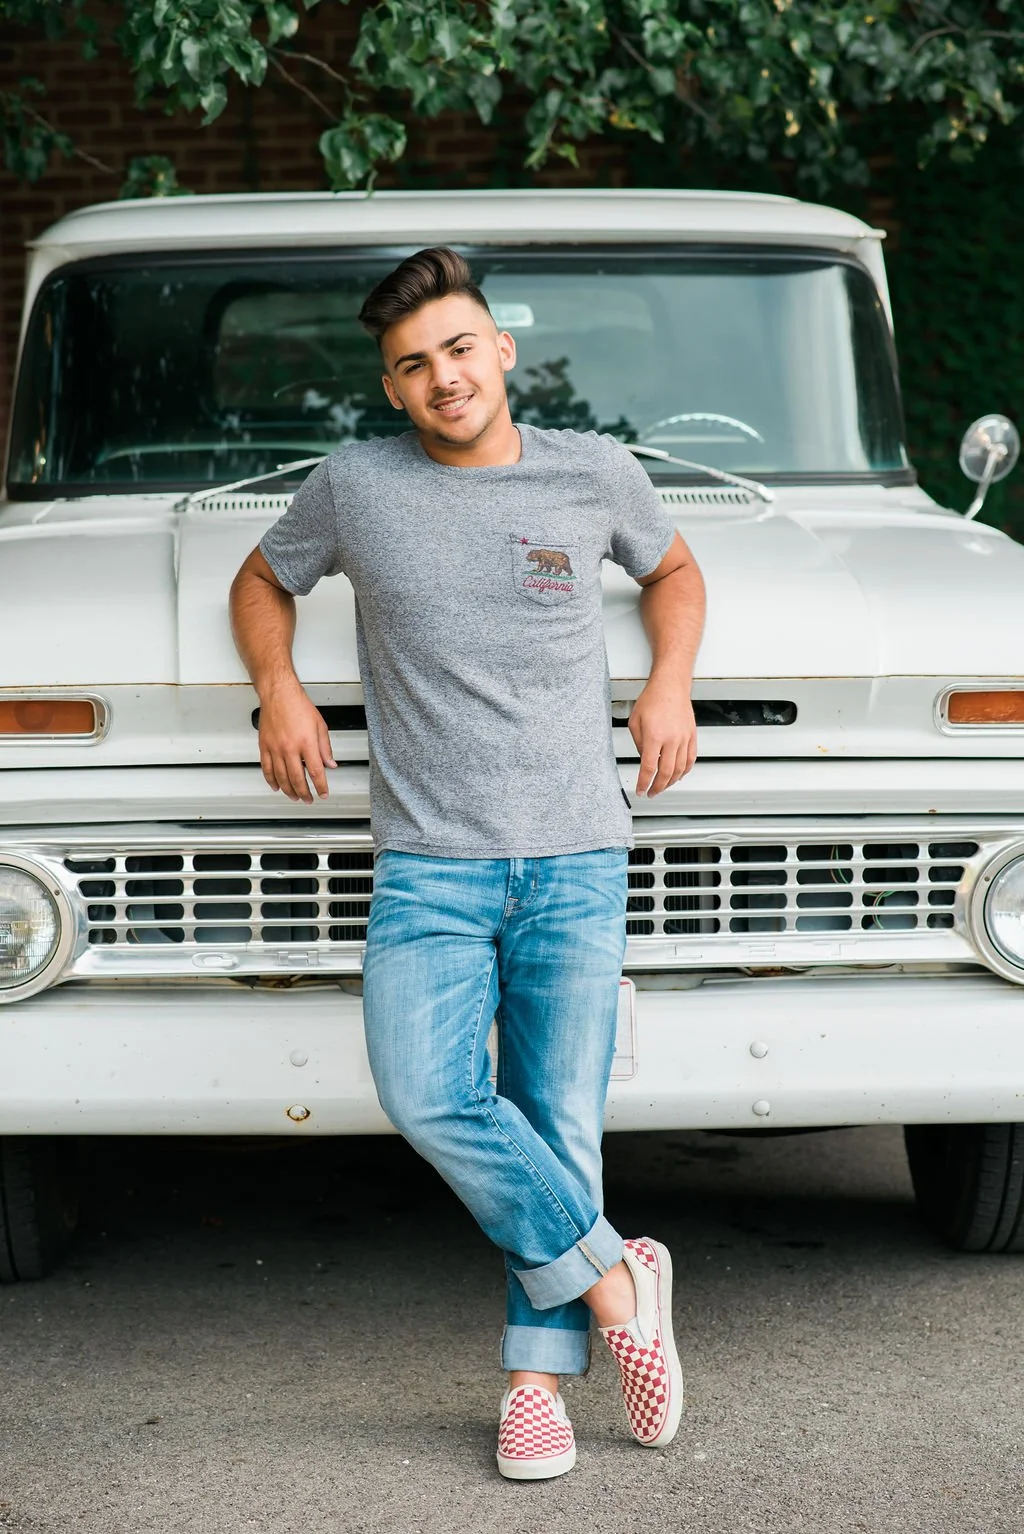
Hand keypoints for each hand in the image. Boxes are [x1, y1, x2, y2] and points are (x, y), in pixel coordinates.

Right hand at [258, 682, 335, 802]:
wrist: (279, 694)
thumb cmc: (299, 706)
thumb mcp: (320, 726)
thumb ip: (325, 748)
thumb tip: (330, 764)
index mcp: (306, 743)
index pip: (316, 772)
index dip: (321, 786)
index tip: (323, 793)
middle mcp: (290, 748)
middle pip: (297, 779)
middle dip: (304, 793)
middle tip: (308, 800)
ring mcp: (275, 748)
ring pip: (281, 777)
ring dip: (288, 790)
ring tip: (295, 797)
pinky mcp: (264, 746)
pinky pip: (267, 768)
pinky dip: (271, 780)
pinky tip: (276, 786)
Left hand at [628, 681, 697, 795]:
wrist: (670, 686)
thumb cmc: (652, 699)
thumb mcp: (635, 722)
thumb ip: (638, 744)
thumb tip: (644, 759)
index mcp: (654, 737)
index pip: (649, 768)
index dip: (644, 783)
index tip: (641, 790)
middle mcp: (671, 740)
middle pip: (666, 773)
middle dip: (658, 787)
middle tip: (652, 792)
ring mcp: (683, 738)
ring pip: (680, 769)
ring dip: (671, 782)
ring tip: (663, 786)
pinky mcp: (692, 736)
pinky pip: (691, 759)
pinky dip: (685, 771)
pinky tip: (679, 775)